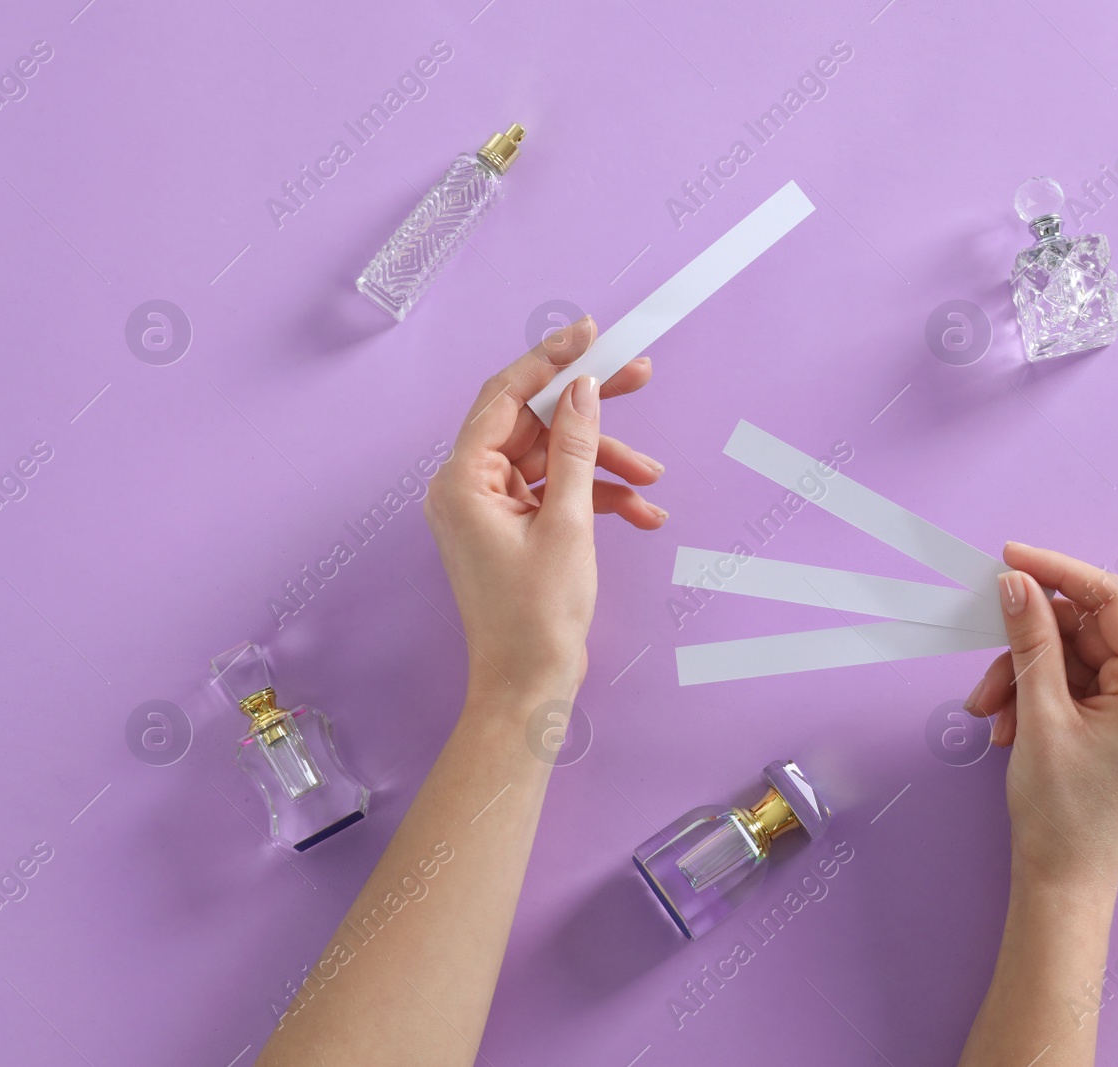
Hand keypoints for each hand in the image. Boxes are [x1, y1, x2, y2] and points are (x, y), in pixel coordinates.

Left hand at [423, 318, 666, 702]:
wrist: (529, 686)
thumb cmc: (536, 616)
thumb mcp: (566, 523)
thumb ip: (575, 449)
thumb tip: (581, 389)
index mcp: (463, 479)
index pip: (505, 395)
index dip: (549, 358)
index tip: (592, 334)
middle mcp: (468, 485)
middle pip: (534, 421)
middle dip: (591, 409)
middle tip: (640, 377)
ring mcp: (490, 507)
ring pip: (554, 458)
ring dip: (605, 464)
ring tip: (653, 478)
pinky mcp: (513, 527)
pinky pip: (557, 492)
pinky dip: (598, 497)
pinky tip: (641, 513)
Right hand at [964, 543, 1117, 897]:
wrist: (1065, 882)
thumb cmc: (1062, 812)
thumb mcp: (1039, 716)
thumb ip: (1030, 641)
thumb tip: (1016, 582)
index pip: (1112, 599)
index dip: (1059, 571)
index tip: (1011, 558)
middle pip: (1085, 630)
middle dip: (1027, 645)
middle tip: (986, 670)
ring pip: (1070, 659)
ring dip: (1022, 676)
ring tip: (988, 713)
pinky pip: (1072, 686)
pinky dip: (1033, 697)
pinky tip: (1004, 728)